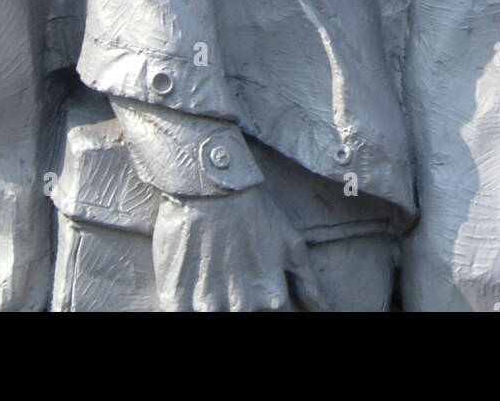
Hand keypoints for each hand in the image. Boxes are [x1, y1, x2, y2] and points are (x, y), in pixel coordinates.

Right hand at [151, 185, 325, 311]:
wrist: (209, 183)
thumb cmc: (253, 209)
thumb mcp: (290, 240)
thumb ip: (308, 281)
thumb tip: (324, 310)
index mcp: (270, 297)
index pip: (272, 315)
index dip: (263, 300)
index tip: (252, 280)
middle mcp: (240, 306)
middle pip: (240, 315)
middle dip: (237, 298)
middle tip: (230, 270)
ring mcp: (206, 305)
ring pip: (211, 316)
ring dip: (212, 300)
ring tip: (211, 271)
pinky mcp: (175, 298)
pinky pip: (179, 315)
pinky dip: (185, 303)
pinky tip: (191, 282)